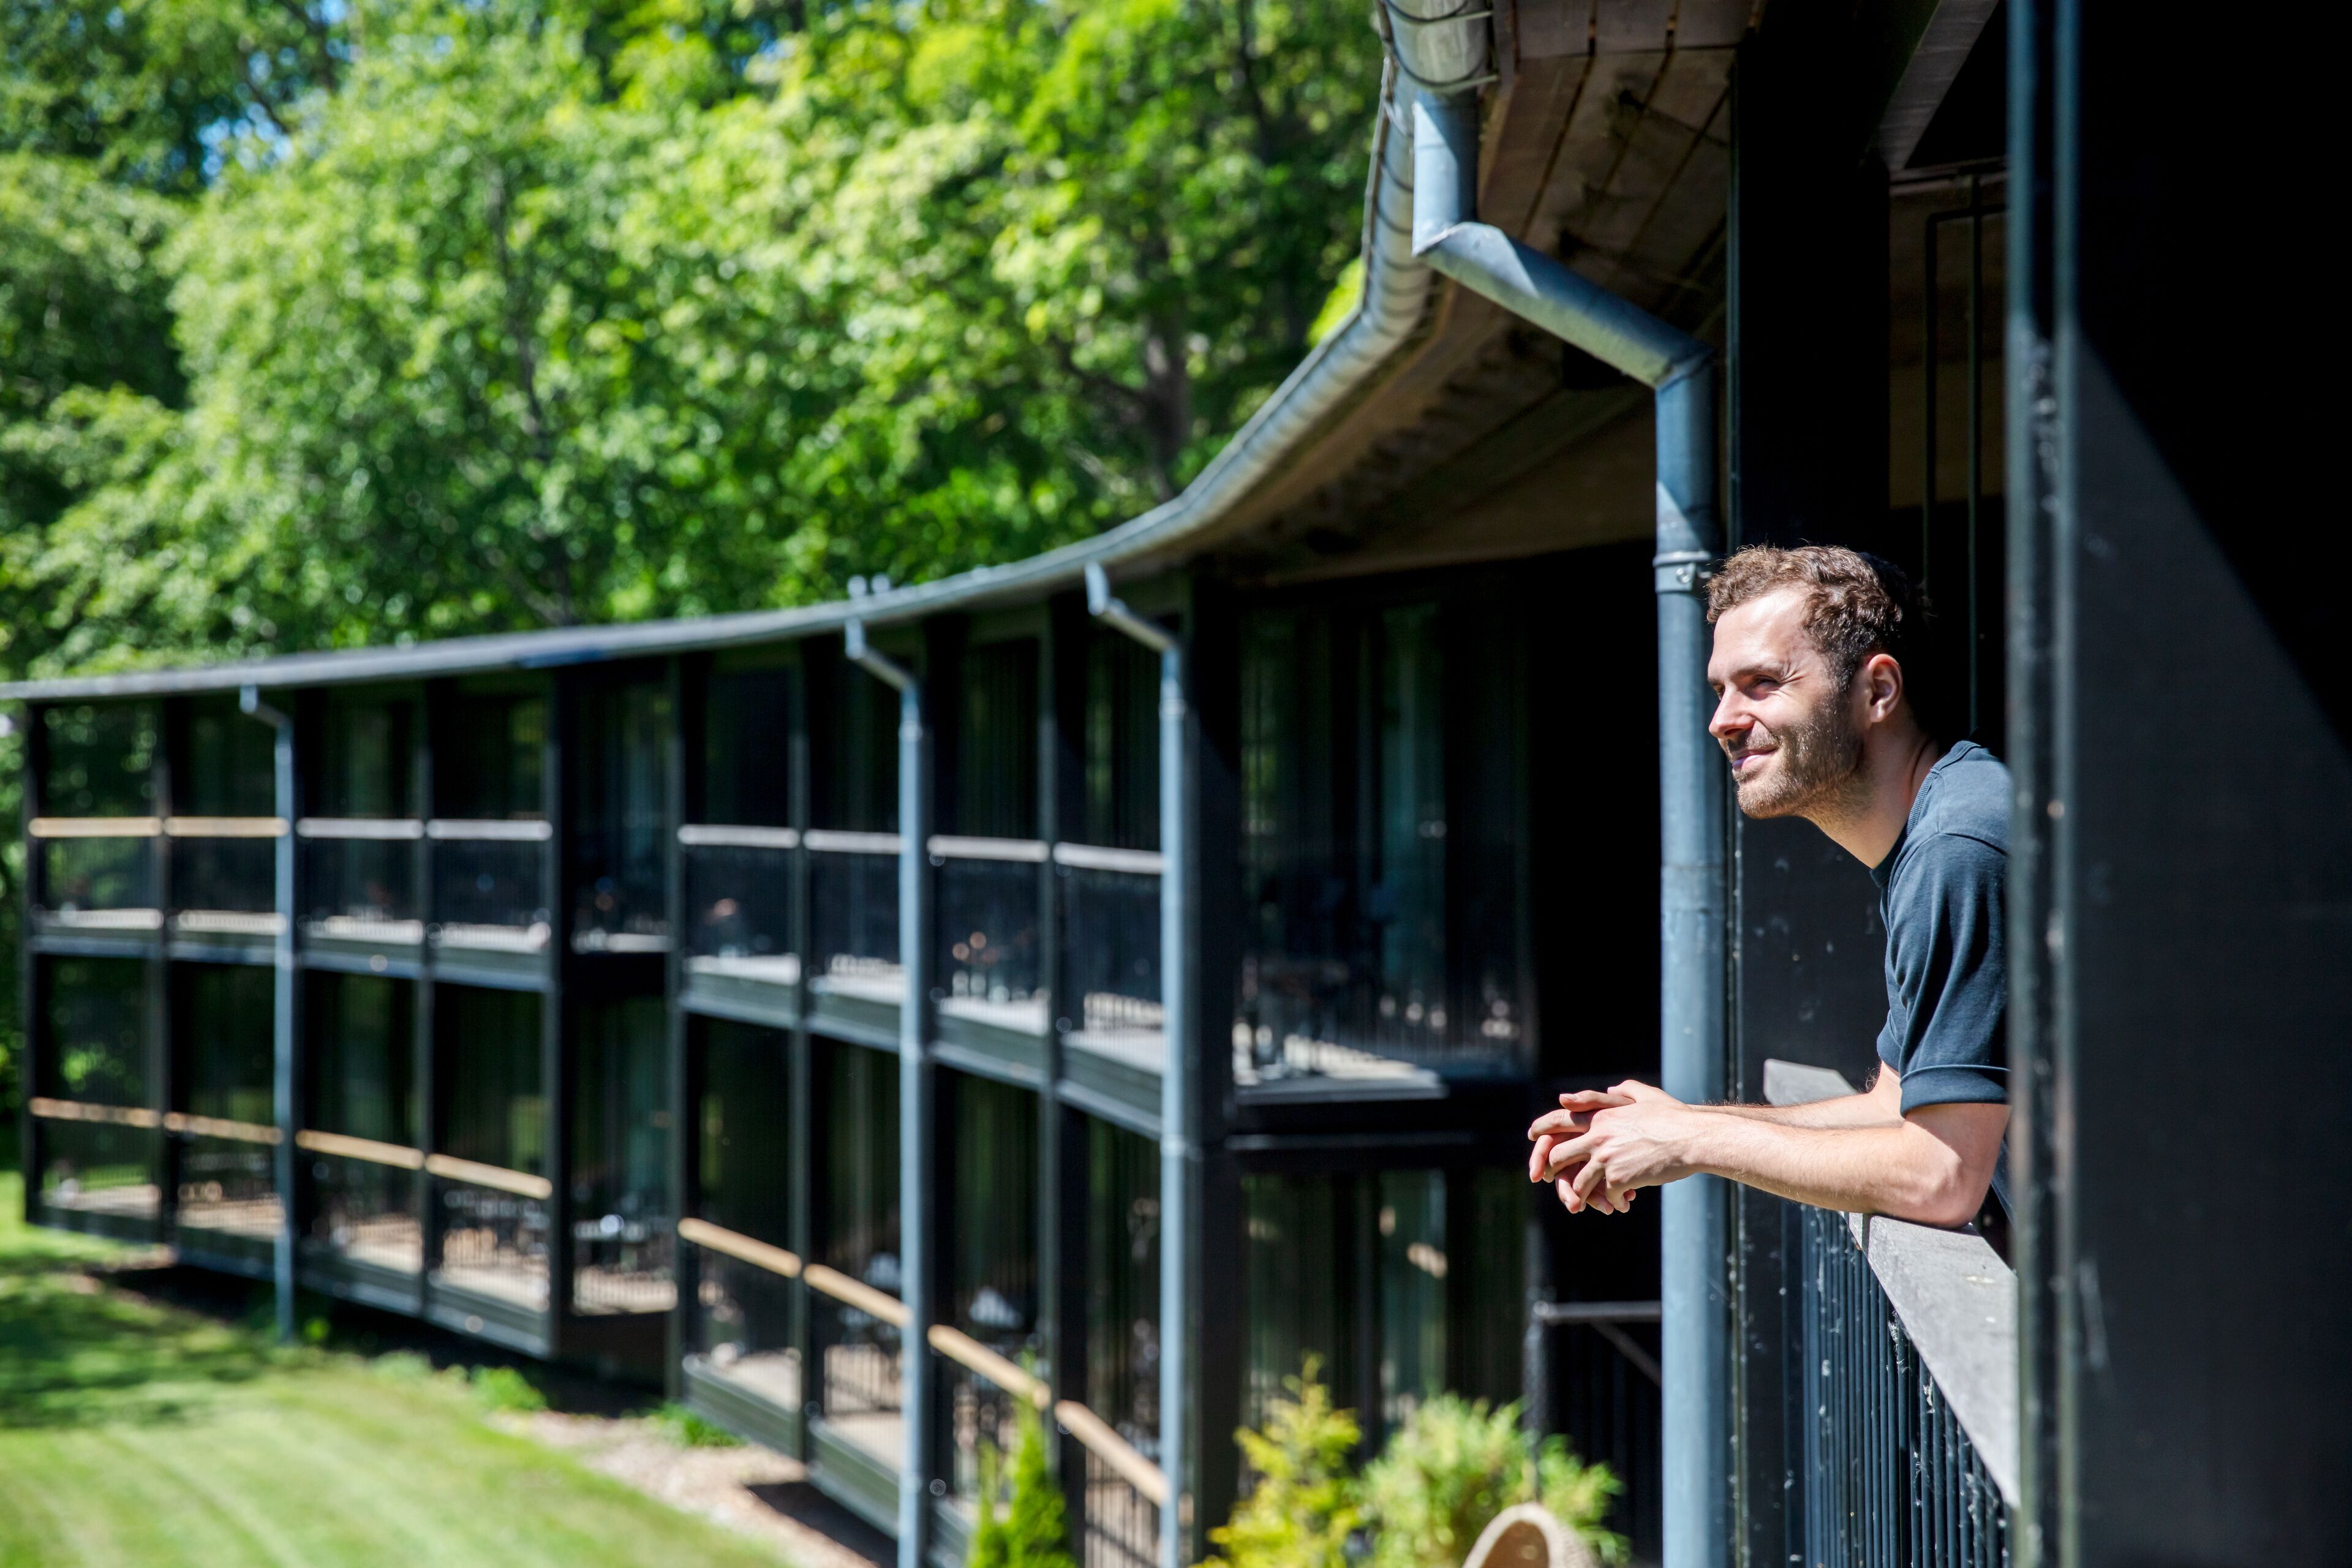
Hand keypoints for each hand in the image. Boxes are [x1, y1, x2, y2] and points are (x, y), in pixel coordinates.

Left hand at [1531, 1081, 1702, 1214]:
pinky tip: (1621, 1204)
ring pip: (1578, 1181)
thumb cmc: (1674, 1117)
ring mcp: (1606, 1158)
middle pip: (1559, 1155)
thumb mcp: (1647, 1096)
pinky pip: (1604, 1195)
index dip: (1542, 1130)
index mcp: (1601, 1117)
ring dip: (1580, 1193)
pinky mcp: (1619, 1178)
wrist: (1691, 1139)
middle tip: (1552, 1178)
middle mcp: (1598, 1136)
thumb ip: (1625, 1091)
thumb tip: (1614, 1088)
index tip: (1532, 1138)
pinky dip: (1610, 1202)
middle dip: (1553, 1169)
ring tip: (1583, 1202)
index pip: (1560, 1121)